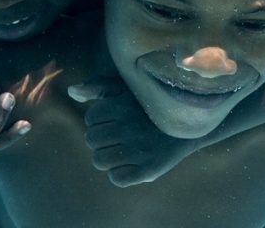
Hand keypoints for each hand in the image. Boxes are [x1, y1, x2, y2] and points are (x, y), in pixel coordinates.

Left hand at [69, 77, 199, 186]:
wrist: (193, 125)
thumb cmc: (153, 105)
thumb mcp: (128, 88)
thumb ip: (99, 87)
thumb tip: (72, 91)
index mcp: (123, 106)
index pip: (91, 118)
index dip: (101, 119)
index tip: (117, 119)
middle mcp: (129, 127)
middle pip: (91, 140)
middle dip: (102, 138)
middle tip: (119, 135)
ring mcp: (139, 150)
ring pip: (99, 160)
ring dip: (107, 156)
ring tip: (122, 149)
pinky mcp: (148, 170)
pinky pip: (116, 178)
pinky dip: (120, 173)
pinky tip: (131, 163)